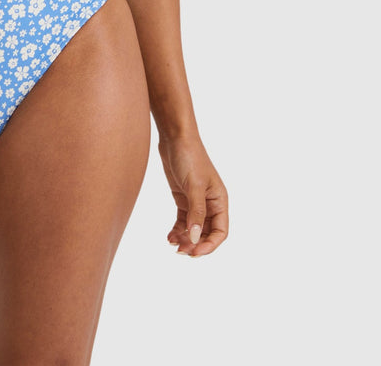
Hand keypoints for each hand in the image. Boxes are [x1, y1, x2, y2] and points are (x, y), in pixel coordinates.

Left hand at [158, 133, 227, 256]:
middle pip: (206, 232)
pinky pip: (183, 220)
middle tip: (181, 252)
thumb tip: (194, 238)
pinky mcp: (183, 198)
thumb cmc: (189, 157)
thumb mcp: (194, 186)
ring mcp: (196, 201)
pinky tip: (169, 237)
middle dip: (195, 244)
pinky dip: (177, 230)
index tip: (195, 251)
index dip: (209, 244)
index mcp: (220, 201)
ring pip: (193, 228)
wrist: (175, 138)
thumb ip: (195, 213)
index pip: (220, 231)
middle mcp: (210, 203)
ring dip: (185, 239)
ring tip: (174, 246)